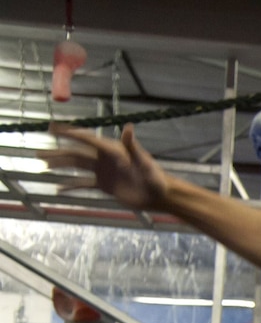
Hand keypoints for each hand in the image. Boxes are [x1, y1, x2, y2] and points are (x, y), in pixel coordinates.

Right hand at [43, 124, 173, 212]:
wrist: (159, 195)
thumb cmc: (155, 177)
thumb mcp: (144, 162)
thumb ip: (133, 146)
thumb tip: (128, 127)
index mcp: (111, 150)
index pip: (86, 139)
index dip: (69, 133)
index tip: (52, 128)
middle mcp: (104, 159)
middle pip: (75, 154)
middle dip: (57, 153)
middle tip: (38, 153)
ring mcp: (102, 172)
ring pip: (76, 167)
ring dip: (60, 166)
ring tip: (43, 165)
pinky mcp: (104, 185)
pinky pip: (83, 184)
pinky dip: (71, 186)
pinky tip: (58, 187)